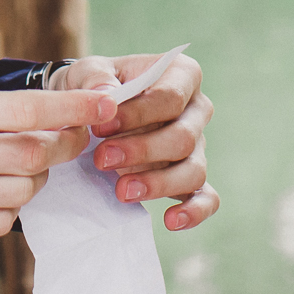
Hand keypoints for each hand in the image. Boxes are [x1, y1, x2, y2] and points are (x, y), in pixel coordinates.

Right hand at [0, 85, 113, 254]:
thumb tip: (53, 118)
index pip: (26, 109)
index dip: (73, 108)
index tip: (106, 104)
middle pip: (34, 156)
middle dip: (60, 149)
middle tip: (64, 143)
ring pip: (21, 192)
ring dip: (29, 181)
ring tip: (8, 170)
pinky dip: (5, 209)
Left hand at [49, 51, 218, 231]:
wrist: (91, 111)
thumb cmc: (94, 87)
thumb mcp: (87, 72)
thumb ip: (94, 79)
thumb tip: (107, 97)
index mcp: (181, 75)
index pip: (170, 98)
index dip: (137, 115)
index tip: (101, 128)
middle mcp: (197, 109)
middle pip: (183, 137)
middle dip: (142, 152)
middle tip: (101, 160)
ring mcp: (197, 145)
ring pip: (194, 170)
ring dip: (158, 184)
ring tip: (121, 191)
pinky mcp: (190, 176)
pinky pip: (206, 197)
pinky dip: (194, 211)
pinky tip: (170, 221)